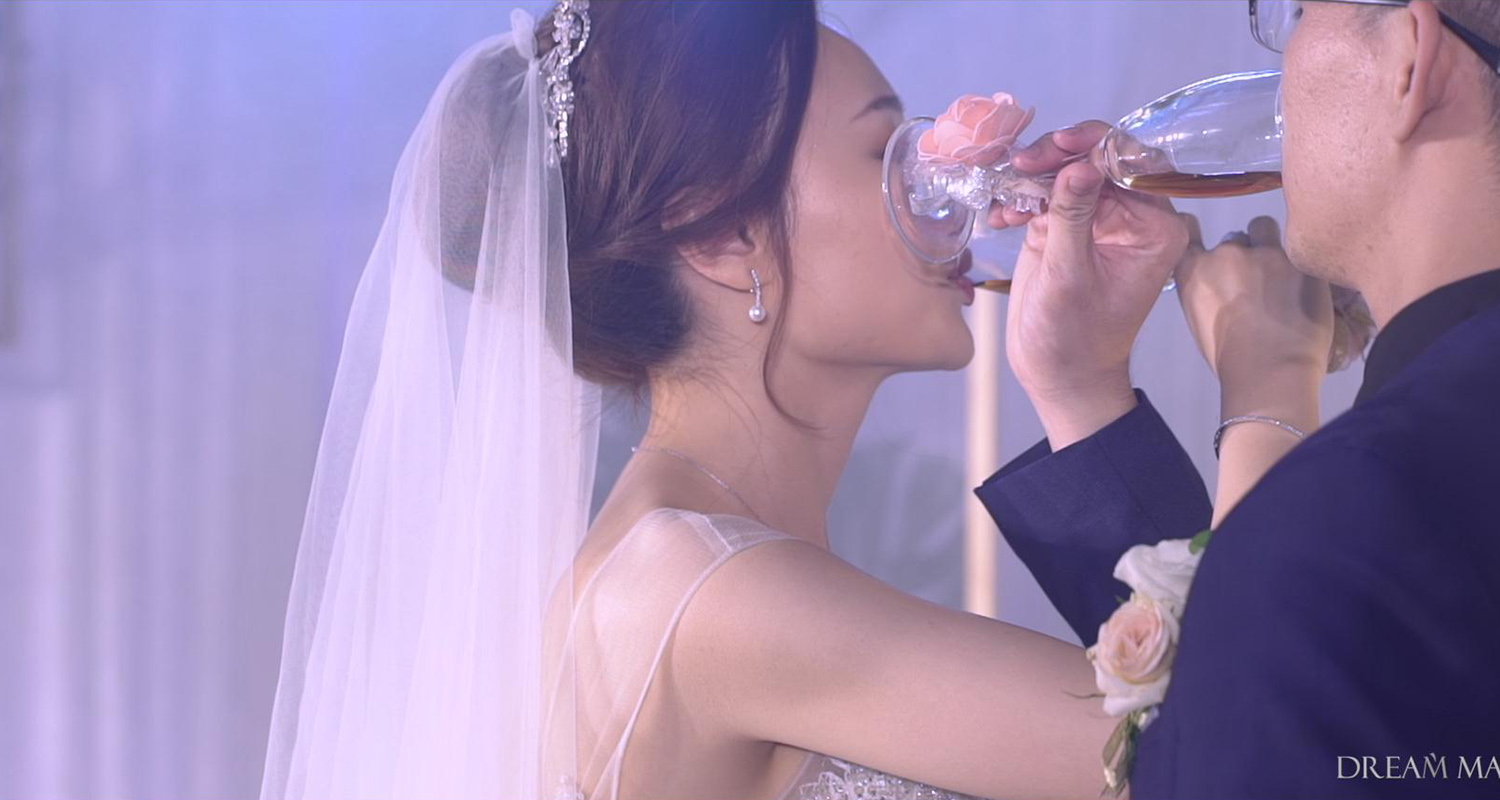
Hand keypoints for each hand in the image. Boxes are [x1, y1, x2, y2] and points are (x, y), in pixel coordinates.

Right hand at [994, 122, 1189, 448]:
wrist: (1059, 374)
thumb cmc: (1075, 338)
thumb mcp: (1070, 276)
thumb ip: (1073, 216)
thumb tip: (1080, 165)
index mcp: (1154, 227)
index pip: (1129, 164)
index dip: (1094, 147)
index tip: (1057, 146)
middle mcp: (1131, 217)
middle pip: (1094, 160)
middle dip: (1055, 158)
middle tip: (1020, 164)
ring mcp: (1096, 220)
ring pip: (1065, 172)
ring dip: (1031, 176)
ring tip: (1004, 194)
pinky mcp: (1066, 227)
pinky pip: (1044, 195)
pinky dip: (1019, 198)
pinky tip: (1000, 217)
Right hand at [1174, 215, 1330, 424]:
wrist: (1271, 372)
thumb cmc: (1229, 358)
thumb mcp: (1200, 320)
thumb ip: (1204, 291)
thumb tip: (1220, 285)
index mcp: (1194, 270)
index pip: (1187, 230)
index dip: (1197, 233)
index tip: (1207, 246)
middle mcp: (1226, 253)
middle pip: (1234, 239)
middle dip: (1243, 255)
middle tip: (1256, 284)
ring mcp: (1266, 252)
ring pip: (1265, 230)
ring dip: (1269, 245)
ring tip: (1281, 275)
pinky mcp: (1300, 260)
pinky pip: (1296, 249)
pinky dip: (1298, 263)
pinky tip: (1303, 288)